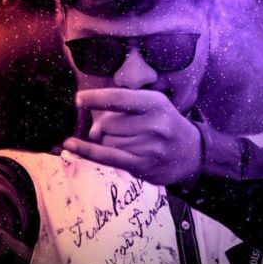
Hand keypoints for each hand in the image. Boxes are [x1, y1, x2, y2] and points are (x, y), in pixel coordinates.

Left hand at [63, 88, 201, 185]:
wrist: (192, 153)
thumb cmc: (164, 124)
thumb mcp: (151, 105)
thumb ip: (122, 110)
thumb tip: (92, 130)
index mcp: (155, 103)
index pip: (118, 98)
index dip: (95, 98)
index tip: (79, 99)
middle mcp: (154, 124)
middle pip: (108, 124)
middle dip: (103, 127)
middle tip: (118, 131)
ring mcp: (149, 147)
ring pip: (107, 141)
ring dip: (107, 142)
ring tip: (127, 142)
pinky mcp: (143, 165)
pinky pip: (107, 157)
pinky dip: (86, 151)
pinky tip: (70, 145)